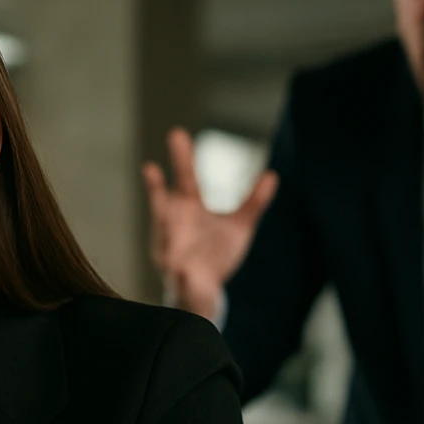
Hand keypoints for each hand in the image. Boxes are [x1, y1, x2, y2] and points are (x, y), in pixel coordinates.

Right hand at [141, 127, 277, 319]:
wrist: (205, 289)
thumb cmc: (216, 253)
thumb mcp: (240, 226)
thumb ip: (254, 202)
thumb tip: (273, 175)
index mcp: (189, 207)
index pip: (186, 178)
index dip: (182, 158)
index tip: (177, 134)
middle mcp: (174, 224)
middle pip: (165, 201)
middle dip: (156, 186)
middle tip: (150, 167)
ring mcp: (170, 250)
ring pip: (163, 236)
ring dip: (162, 229)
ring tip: (162, 212)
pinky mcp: (176, 277)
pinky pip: (180, 275)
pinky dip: (182, 273)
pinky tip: (184, 270)